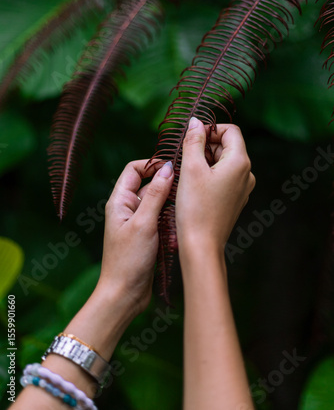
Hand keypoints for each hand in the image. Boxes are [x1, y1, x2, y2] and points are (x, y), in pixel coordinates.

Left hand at [98, 159, 173, 315]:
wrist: (124, 295)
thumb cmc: (128, 260)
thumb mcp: (144, 223)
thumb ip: (156, 194)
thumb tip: (167, 168)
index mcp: (120, 201)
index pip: (134, 169)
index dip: (152, 165)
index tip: (173, 168)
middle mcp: (128, 208)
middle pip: (150, 185)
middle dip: (167, 190)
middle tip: (184, 195)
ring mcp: (138, 222)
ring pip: (160, 205)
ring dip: (171, 212)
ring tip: (178, 221)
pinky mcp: (148, 235)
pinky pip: (163, 222)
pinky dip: (171, 226)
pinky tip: (175, 238)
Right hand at [176, 118, 254, 263]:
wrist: (202, 245)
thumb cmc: (195, 207)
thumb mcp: (191, 168)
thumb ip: (193, 141)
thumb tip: (195, 121)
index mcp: (240, 162)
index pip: (230, 130)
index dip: (210, 129)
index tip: (191, 137)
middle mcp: (247, 174)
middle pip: (228, 146)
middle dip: (206, 145)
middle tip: (184, 156)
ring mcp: (243, 188)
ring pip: (225, 162)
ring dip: (206, 160)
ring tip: (186, 172)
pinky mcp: (236, 200)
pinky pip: (225, 178)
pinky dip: (210, 175)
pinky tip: (194, 186)